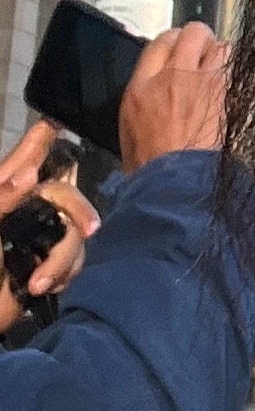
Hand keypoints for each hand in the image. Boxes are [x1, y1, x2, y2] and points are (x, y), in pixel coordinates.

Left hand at [0, 119, 97, 327]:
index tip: (54, 124)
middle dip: (79, 210)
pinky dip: (65, 274)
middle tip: (90, 229)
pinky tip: (47, 287)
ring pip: (74, 231)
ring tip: (39, 284)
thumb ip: (3, 198)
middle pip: (66, 193)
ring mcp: (41, 236)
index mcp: (7, 195)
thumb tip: (30, 175)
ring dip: (60, 260)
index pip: (25, 158)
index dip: (40, 140)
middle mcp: (27, 209)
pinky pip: (76, 259)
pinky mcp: (51, 263)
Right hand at [118, 20, 228, 169]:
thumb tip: (157, 83)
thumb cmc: (150, 164)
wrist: (175, 183)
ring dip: (221, 53)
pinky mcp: (227, 96)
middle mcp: (172, 77)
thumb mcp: (130, 127)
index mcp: (141, 86)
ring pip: (220, 46)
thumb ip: (144, 96)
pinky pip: (236, 70)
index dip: (172, 41)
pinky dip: (236, 72)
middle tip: (202, 49)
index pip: (159, 42)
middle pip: (191, 33)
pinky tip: (232, 83)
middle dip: (199, 37)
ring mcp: (203, 84)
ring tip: (220, 65)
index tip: (178, 48)